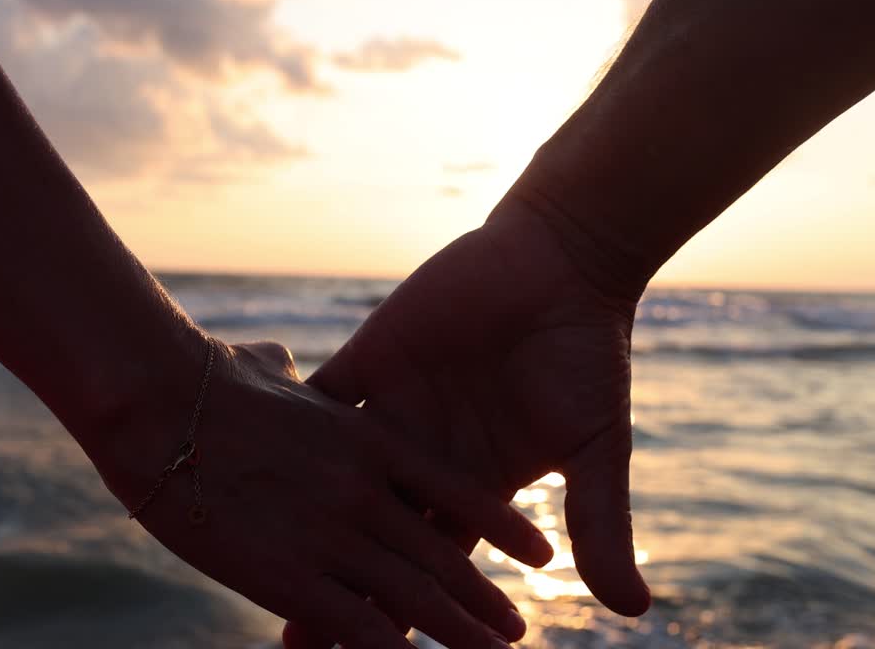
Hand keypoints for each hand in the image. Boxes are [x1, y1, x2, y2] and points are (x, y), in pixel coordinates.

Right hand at [83, 337, 552, 648]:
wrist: (157, 402)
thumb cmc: (206, 381)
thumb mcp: (270, 371)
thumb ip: (293, 375)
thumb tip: (284, 359)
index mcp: (369, 441)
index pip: (457, 490)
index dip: (502, 526)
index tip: (537, 552)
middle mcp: (365, 491)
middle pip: (443, 554)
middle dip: (483, 599)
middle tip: (518, 630)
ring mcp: (330, 534)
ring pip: (413, 597)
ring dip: (458, 633)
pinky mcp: (287, 574)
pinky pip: (355, 624)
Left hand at [284, 198, 650, 645]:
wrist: (560, 264)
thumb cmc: (587, 354)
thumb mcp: (596, 446)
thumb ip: (602, 523)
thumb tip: (635, 610)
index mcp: (476, 486)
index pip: (433, 568)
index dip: (408, 613)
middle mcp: (424, 459)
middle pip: (369, 539)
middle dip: (339, 587)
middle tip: (297, 644)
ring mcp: (390, 412)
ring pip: (329, 483)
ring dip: (294, 520)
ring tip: (249, 570)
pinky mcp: (366, 361)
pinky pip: (314, 403)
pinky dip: (281, 430)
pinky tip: (239, 462)